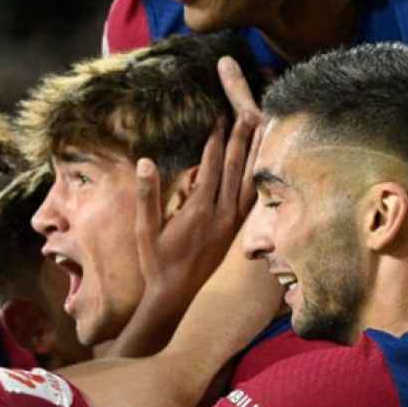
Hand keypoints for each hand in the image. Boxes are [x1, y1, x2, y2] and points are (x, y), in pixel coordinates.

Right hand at [114, 113, 262, 356]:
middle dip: (242, 139)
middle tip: (247, 111)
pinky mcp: (237, 229)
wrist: (175, 294)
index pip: (213, 168)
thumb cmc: (156, 261)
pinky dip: (257, 175)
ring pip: (250, 181)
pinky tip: (261, 163)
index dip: (216, 141)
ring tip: (262, 131)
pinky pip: (252, 197)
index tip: (219, 117)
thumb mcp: (145, 230)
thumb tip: (146, 162)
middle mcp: (222, 216)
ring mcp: (233, 223)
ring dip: (256, 154)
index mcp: (200, 212)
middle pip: (237, 169)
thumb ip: (147, 195)